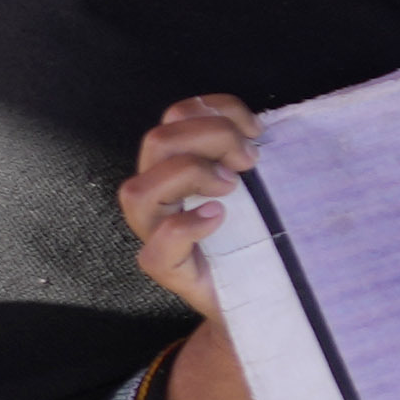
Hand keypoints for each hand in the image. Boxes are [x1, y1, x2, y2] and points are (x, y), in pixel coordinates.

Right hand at [114, 97, 258, 314]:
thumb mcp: (257, 180)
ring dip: (190, 174)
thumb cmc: (257, 229)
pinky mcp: (167, 270)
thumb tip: (256, 129)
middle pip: (157, 141)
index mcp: (176, 164)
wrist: (260, 289)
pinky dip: (186, 227)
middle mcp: (158, 194)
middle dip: (211, 137)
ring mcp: (156, 232)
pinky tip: (217, 218)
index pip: (178, 115)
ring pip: (138, 190)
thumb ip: (246, 150)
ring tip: (231, 187)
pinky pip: (156, 248)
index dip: (217, 110)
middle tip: (249, 161)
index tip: (256, 129)